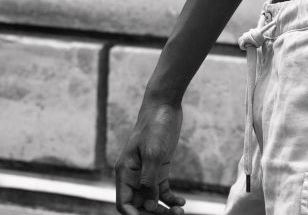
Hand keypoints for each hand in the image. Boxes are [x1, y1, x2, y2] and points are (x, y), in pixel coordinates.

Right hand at [115, 100, 185, 214]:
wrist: (165, 105)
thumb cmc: (155, 126)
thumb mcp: (153, 153)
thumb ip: (149, 179)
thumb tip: (149, 204)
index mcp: (125, 172)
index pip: (124, 203)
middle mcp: (134, 175)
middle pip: (139, 204)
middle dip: (153, 214)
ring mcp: (147, 172)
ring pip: (152, 200)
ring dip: (163, 210)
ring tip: (180, 213)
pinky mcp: (159, 168)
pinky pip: (162, 190)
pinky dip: (170, 199)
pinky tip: (181, 202)